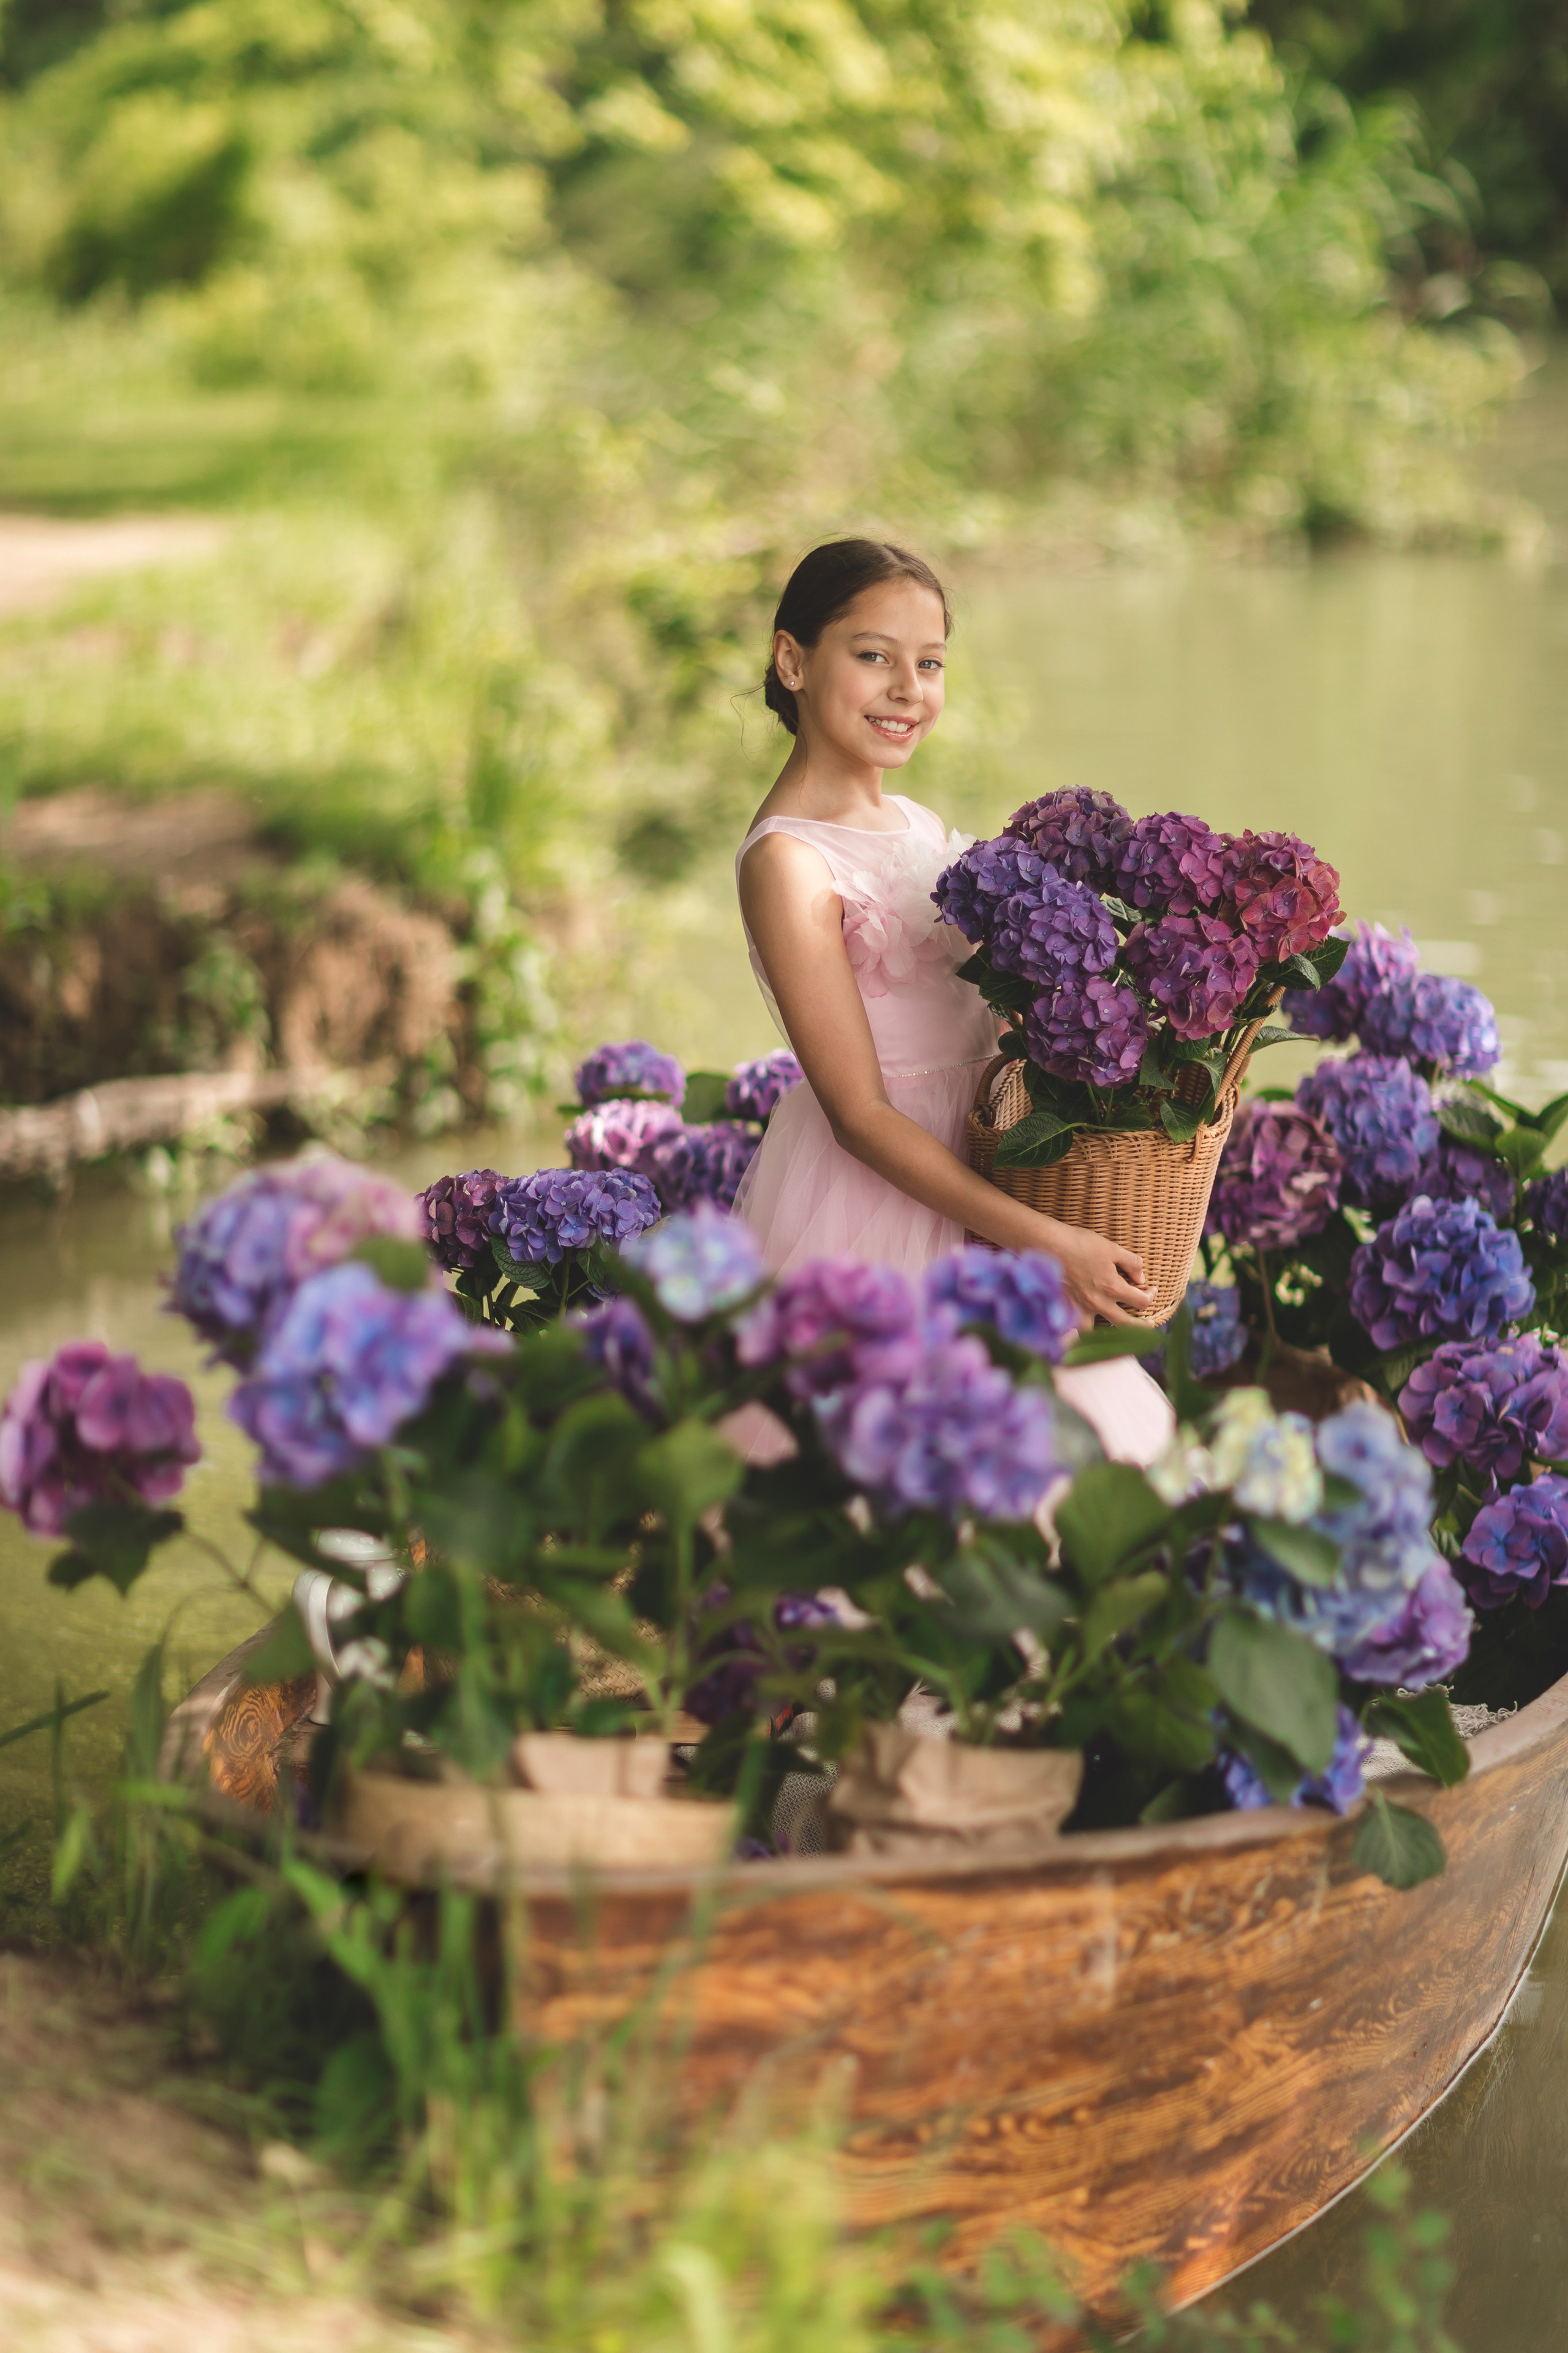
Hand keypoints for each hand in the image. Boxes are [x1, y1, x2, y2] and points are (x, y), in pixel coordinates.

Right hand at [1036, 1219, 1155, 1327]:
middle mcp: (1097, 1304)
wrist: (1046, 1245)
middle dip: (1140, 1325)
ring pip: (1096, 1333)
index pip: (1141, 1302)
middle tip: (1148, 1324)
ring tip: (1112, 1333)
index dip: (1150, 1296)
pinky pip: (1072, 1328)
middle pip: (1125, 1324)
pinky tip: (1082, 1326)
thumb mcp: (1111, 1248)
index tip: (1150, 1289)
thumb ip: (1131, 1263)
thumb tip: (1141, 1278)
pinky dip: (1079, 1331)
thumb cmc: (1079, 1243)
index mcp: (1112, 1288)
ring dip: (1105, 1335)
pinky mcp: (1062, 1308)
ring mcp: (1078, 1309)